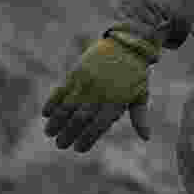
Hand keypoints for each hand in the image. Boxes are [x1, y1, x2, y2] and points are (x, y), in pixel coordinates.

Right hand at [42, 30, 158, 151]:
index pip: (99, 125)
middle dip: (69, 133)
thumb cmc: (136, 75)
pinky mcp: (77, 72)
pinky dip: (53, 102)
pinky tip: (46, 114)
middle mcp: (100, 92)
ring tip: (49, 133)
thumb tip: (147, 138)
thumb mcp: (141, 95)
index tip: (79, 149)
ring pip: (68, 105)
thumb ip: (140, 117)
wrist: (128, 44)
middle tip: (61, 145)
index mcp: (117, 101)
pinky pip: (62, 89)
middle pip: (81, 118)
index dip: (88, 138)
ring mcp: (87, 81)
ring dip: (57, 121)